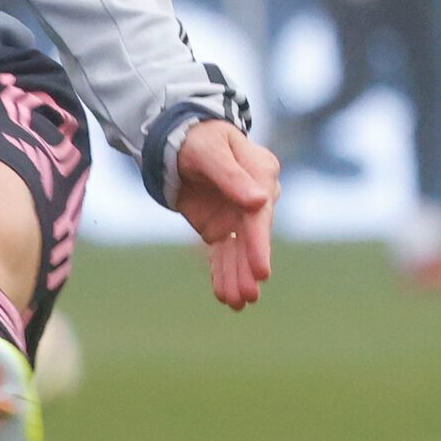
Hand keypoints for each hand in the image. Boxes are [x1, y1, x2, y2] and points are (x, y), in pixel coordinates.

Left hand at [174, 120, 279, 310]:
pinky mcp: (221, 226)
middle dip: (249, 268)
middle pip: (252, 238)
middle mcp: (255, 199)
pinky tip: (224, 294)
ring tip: (235, 303)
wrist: (179, 139)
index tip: (261, 271)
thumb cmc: (198, 138)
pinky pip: (223, 252)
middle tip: (248, 296)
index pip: (260, 215)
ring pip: (238, 250)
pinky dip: (222, 272)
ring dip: (237, 276)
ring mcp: (239, 215)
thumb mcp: (209, 151)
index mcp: (261, 175)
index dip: (259, 244)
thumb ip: (231, 176)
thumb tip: (259, 201)